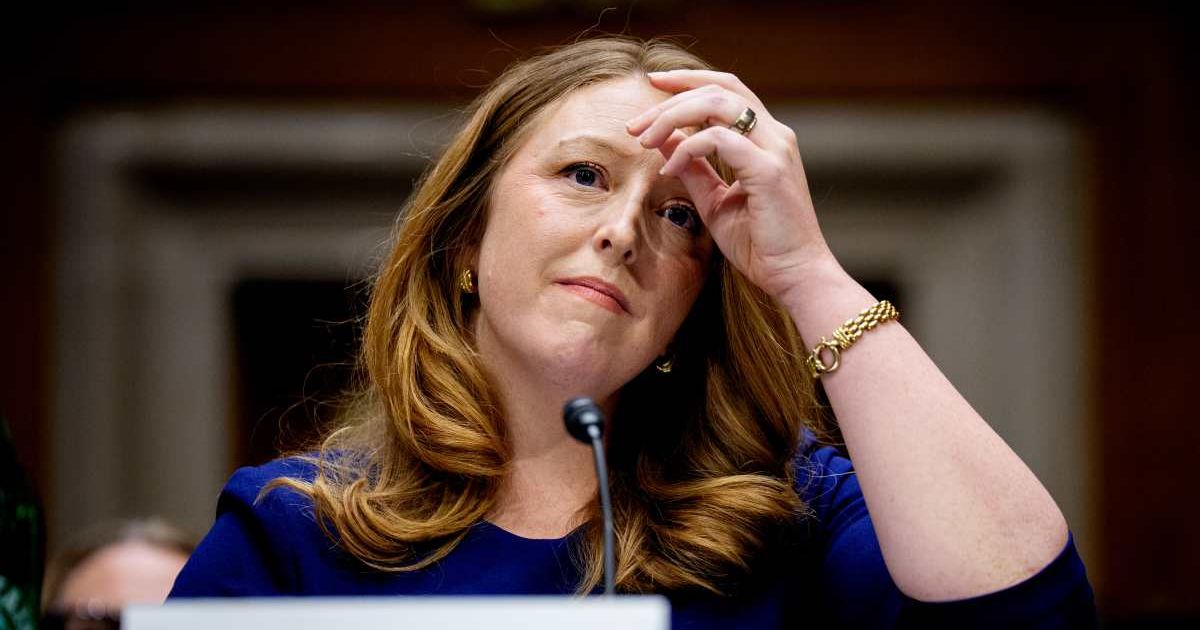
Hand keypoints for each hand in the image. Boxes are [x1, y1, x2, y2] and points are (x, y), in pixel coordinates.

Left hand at [626, 70, 833, 301]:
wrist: (795, 276)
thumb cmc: (761, 244)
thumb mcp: (715, 201)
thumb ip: (693, 168)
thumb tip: (663, 140)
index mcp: (765, 139)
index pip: (726, 89)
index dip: (688, 80)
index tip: (653, 83)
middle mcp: (775, 135)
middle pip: (718, 88)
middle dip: (670, 99)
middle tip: (634, 125)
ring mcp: (775, 149)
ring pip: (718, 103)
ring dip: (673, 116)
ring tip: (644, 139)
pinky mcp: (768, 170)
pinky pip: (719, 139)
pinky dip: (687, 148)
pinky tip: (668, 170)